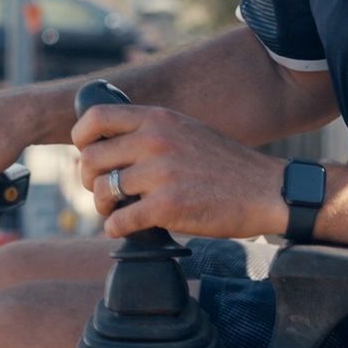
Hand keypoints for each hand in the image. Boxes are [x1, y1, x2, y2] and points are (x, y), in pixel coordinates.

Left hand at [72, 104, 287, 239]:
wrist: (265, 191)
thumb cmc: (225, 165)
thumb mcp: (186, 130)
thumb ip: (151, 132)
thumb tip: (106, 145)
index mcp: (158, 118)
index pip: (95, 118)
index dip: (81, 139)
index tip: (88, 154)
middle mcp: (155, 141)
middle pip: (90, 160)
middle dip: (89, 180)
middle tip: (104, 191)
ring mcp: (160, 174)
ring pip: (101, 192)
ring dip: (104, 207)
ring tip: (119, 211)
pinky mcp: (167, 207)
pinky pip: (118, 222)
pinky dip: (116, 229)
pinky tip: (128, 228)